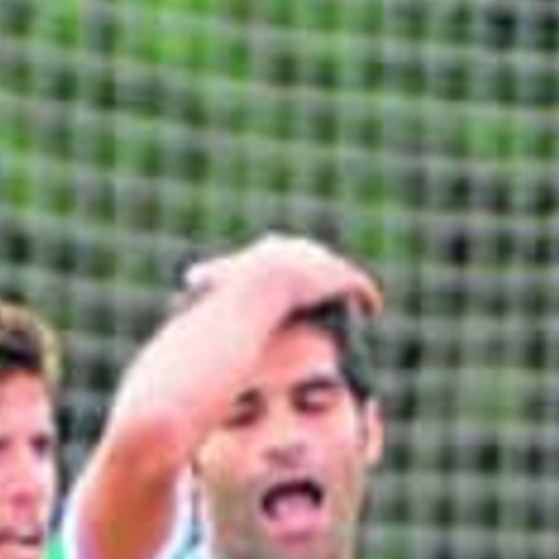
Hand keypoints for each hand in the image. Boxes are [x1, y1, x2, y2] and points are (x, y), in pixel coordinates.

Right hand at [180, 232, 381, 319]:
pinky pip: (358, 286)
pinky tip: (372, 309)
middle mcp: (301, 250)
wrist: (261, 284)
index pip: (284, 258)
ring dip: (345, 288)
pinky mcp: (340, 276)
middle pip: (315, 264)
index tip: (296, 293)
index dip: (291, 277)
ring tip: (351, 305)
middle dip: (321, 279)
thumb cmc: (235, 288)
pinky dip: (366, 296)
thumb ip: (204, 280)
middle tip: (327, 298)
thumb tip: (187, 280)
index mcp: (273, 249)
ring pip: (337, 276)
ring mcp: (322, 262)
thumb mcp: (214, 282)